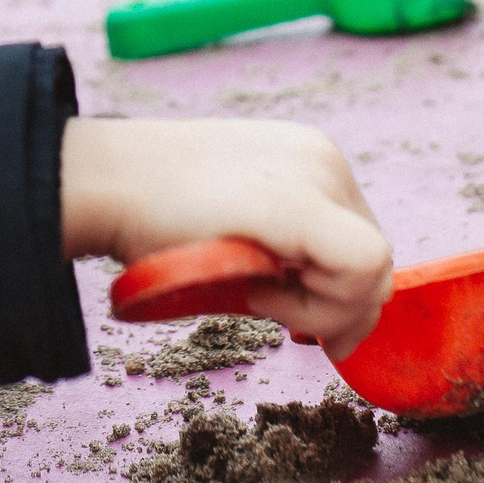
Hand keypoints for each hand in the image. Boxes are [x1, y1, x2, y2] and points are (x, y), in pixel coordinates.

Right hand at [60, 117, 393, 356]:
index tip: (280, 304)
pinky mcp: (303, 206)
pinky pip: (363, 271)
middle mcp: (325, 161)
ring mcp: (318, 178)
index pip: (360, 244)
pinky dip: (321, 307)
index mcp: (310, 160)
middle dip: (333, 307)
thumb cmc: (153, 214)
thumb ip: (286, 255)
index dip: (333, 293)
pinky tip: (262, 295)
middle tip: (267, 307)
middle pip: (376, 264)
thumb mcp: (238, 227)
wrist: (107, 183)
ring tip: (254, 292)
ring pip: (374, 274)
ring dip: (320, 310)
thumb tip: (334, 322)